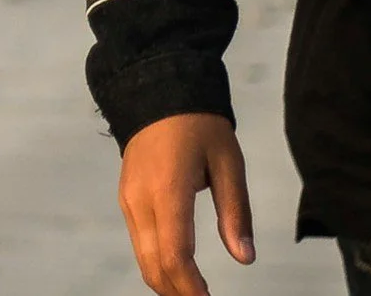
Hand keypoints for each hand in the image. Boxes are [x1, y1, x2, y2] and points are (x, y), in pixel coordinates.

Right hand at [119, 112, 253, 295]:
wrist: (156, 94)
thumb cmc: (198, 125)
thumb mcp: (229, 163)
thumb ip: (236, 212)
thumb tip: (244, 257)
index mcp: (168, 189)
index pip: (176, 254)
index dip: (192, 288)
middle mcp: (140, 199)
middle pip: (154, 266)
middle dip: (179, 294)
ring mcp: (128, 201)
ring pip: (143, 260)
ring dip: (167, 284)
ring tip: (195, 294)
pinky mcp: (126, 200)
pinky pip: (139, 244)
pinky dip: (158, 266)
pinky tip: (179, 273)